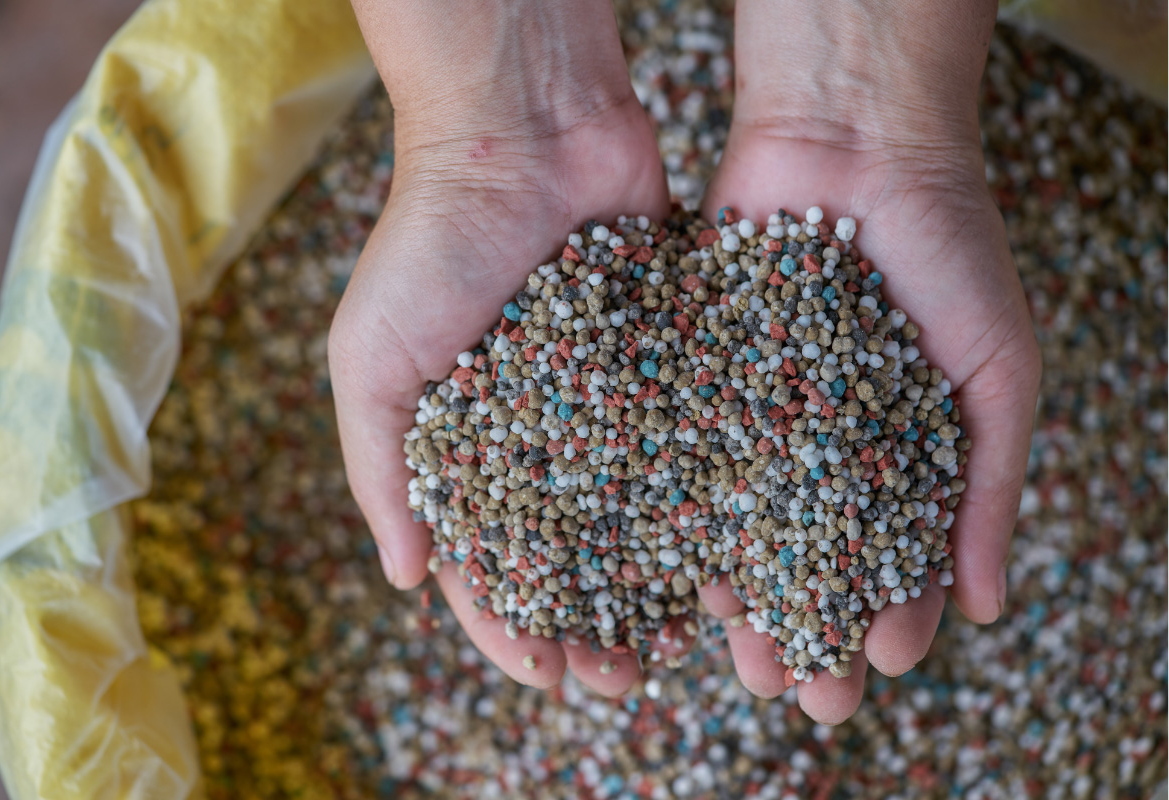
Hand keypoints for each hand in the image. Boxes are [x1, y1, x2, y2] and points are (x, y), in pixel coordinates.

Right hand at [330, 0, 688, 695]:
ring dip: (652, 583)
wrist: (522, 135)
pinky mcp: (664, 365)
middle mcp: (538, 434)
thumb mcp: (369, 359)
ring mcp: (605, 403)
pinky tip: (724, 557)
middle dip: (593, 621)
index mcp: (462, 443)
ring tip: (681, 642)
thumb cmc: (428, 245)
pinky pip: (684, 448)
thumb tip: (405, 579)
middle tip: (625, 680)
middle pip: (569, 553)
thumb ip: (378, 469)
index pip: (486, 557)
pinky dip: (699, 506)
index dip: (513, 623)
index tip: (548, 675)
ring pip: (635, 515)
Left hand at [695, 0, 1040, 722]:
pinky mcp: (701, 380)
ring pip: (748, 525)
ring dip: (748, 598)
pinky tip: (686, 576)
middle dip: (813, 625)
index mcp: (900, 447)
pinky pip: (692, 460)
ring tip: (743, 661)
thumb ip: (992, 486)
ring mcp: (758, 415)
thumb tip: (988, 608)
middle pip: (814, 554)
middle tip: (809, 696)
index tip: (885, 664)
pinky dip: (690, 519)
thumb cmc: (948, 250)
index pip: (897, 552)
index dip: (894, 610)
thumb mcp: (996, 372)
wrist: (855, 140)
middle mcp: (823, 442)